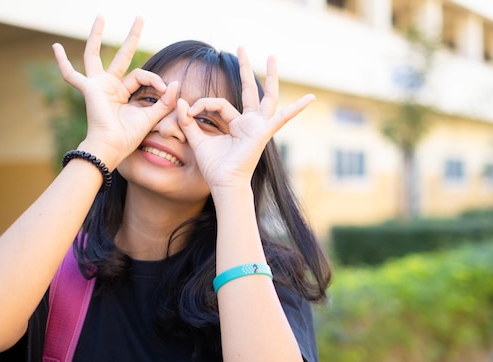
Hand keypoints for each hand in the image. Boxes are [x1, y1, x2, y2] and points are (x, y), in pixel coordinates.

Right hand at [52, 16, 177, 167]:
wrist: (112, 147)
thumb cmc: (129, 137)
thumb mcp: (152, 116)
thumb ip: (164, 101)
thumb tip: (175, 83)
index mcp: (123, 93)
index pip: (141, 76)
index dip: (155, 80)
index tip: (164, 89)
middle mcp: (110, 86)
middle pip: (121, 56)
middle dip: (131, 37)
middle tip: (140, 17)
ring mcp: (97, 86)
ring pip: (95, 55)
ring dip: (98, 35)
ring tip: (102, 16)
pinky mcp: (89, 89)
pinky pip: (71, 75)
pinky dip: (62, 62)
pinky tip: (55, 46)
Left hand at [177, 47, 314, 191]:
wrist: (224, 184)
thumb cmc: (214, 168)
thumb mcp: (197, 140)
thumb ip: (189, 122)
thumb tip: (181, 102)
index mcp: (235, 125)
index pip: (218, 103)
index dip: (202, 103)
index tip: (188, 110)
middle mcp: (249, 123)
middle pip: (249, 90)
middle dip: (245, 69)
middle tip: (242, 47)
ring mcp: (259, 126)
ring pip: (267, 96)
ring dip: (269, 76)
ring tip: (272, 56)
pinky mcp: (264, 133)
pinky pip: (282, 118)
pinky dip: (296, 109)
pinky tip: (311, 98)